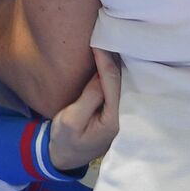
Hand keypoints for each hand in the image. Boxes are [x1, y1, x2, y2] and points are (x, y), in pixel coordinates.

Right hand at [47, 48, 120, 170]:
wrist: (64, 156)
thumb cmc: (65, 140)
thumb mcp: (70, 121)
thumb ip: (89, 98)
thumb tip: (100, 74)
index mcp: (115, 120)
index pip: (112, 83)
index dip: (106, 61)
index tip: (98, 43)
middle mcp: (125, 115)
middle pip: (124, 80)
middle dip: (116, 58)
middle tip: (109, 33)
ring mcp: (124, 112)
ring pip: (124, 80)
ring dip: (117, 62)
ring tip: (112, 39)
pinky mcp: (118, 108)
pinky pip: (120, 85)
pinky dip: (115, 70)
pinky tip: (112, 56)